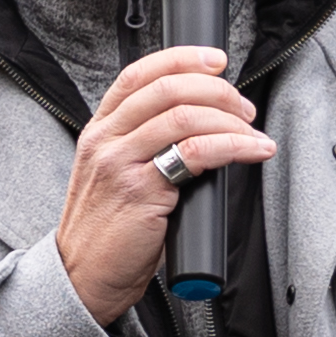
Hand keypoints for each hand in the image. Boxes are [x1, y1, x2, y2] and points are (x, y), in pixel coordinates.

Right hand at [54, 47, 274, 321]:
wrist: (83, 278)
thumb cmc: (106, 233)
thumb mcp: (114, 176)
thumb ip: (145, 147)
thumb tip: (203, 128)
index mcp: (99, 131)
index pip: (138, 75)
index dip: (181, 58)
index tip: (216, 60)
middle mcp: (105, 140)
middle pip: (166, 89)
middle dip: (216, 89)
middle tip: (243, 108)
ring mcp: (121, 164)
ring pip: (183, 116)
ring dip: (229, 118)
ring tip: (252, 132)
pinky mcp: (141, 191)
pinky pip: (195, 153)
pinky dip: (232, 146)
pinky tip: (251, 150)